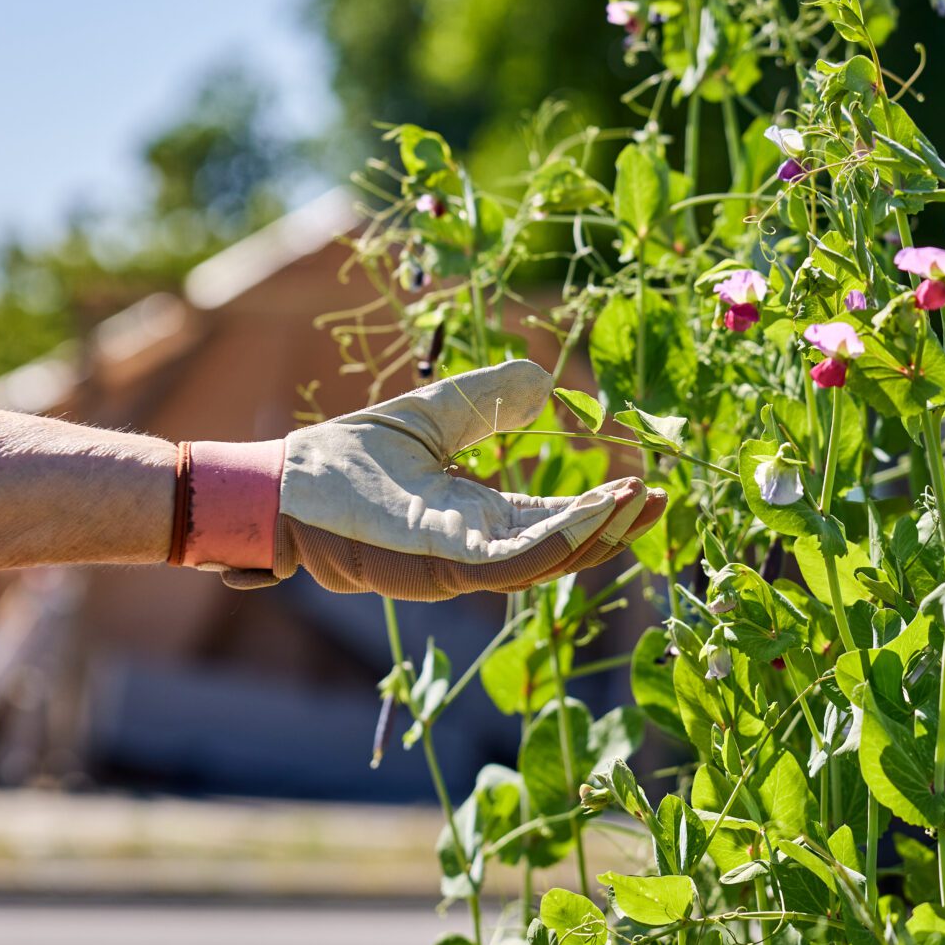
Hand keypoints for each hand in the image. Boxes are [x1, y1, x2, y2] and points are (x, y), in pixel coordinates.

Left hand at [229, 359, 664, 599]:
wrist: (282, 483)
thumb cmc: (342, 458)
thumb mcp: (431, 416)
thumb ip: (485, 401)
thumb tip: (544, 380)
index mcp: (474, 519)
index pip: (551, 521)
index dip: (600, 508)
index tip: (643, 485)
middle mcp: (474, 550)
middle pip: (561, 549)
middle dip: (614, 529)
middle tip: (662, 501)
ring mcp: (459, 563)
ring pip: (546, 560)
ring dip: (597, 533)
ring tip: (640, 502)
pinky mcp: (440, 564)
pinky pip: (514, 561)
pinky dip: (558, 538)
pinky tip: (593, 510)